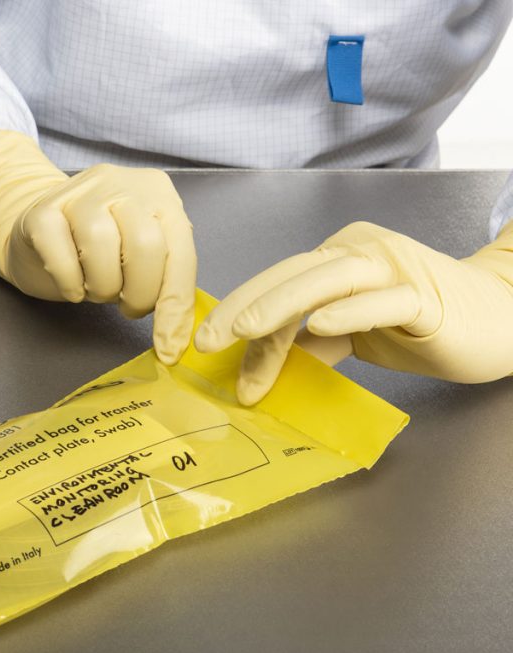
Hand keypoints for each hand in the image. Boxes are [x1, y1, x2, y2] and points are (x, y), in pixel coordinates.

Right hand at [0, 127, 195, 364]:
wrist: (39, 232)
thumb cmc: (100, 253)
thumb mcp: (142, 260)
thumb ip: (166, 281)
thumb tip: (177, 338)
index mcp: (159, 195)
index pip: (180, 251)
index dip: (176, 304)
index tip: (169, 347)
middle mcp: (122, 184)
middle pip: (145, 244)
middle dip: (140, 292)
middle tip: (127, 307)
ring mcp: (79, 192)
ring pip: (100, 243)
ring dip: (102, 285)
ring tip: (97, 290)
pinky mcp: (41, 210)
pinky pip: (59, 252)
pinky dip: (68, 280)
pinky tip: (71, 288)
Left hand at [195, 221, 512, 403]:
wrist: (496, 320)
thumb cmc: (420, 324)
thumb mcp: (351, 334)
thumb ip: (311, 342)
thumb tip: (259, 362)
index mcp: (337, 259)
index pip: (278, 281)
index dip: (239, 309)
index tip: (206, 344)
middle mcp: (359, 253)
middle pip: (292, 275)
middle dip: (244, 307)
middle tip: (208, 342)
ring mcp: (393, 269)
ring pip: (328, 279)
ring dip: (282, 305)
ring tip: (245, 331)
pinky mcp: (424, 295)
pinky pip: (383, 300)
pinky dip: (351, 311)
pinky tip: (320, 326)